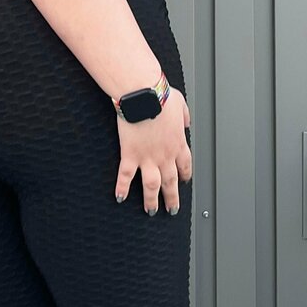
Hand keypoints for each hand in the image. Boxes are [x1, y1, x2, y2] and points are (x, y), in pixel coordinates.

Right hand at [114, 86, 191, 214]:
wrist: (144, 94)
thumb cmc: (160, 95)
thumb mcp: (180, 102)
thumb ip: (184, 115)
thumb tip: (187, 122)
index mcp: (178, 142)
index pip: (185, 165)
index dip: (184, 176)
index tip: (183, 182)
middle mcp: (165, 154)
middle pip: (171, 182)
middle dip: (172, 198)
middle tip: (172, 209)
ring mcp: (148, 157)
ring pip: (152, 186)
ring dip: (152, 201)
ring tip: (151, 211)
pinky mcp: (130, 154)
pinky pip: (126, 176)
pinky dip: (122, 188)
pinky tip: (120, 197)